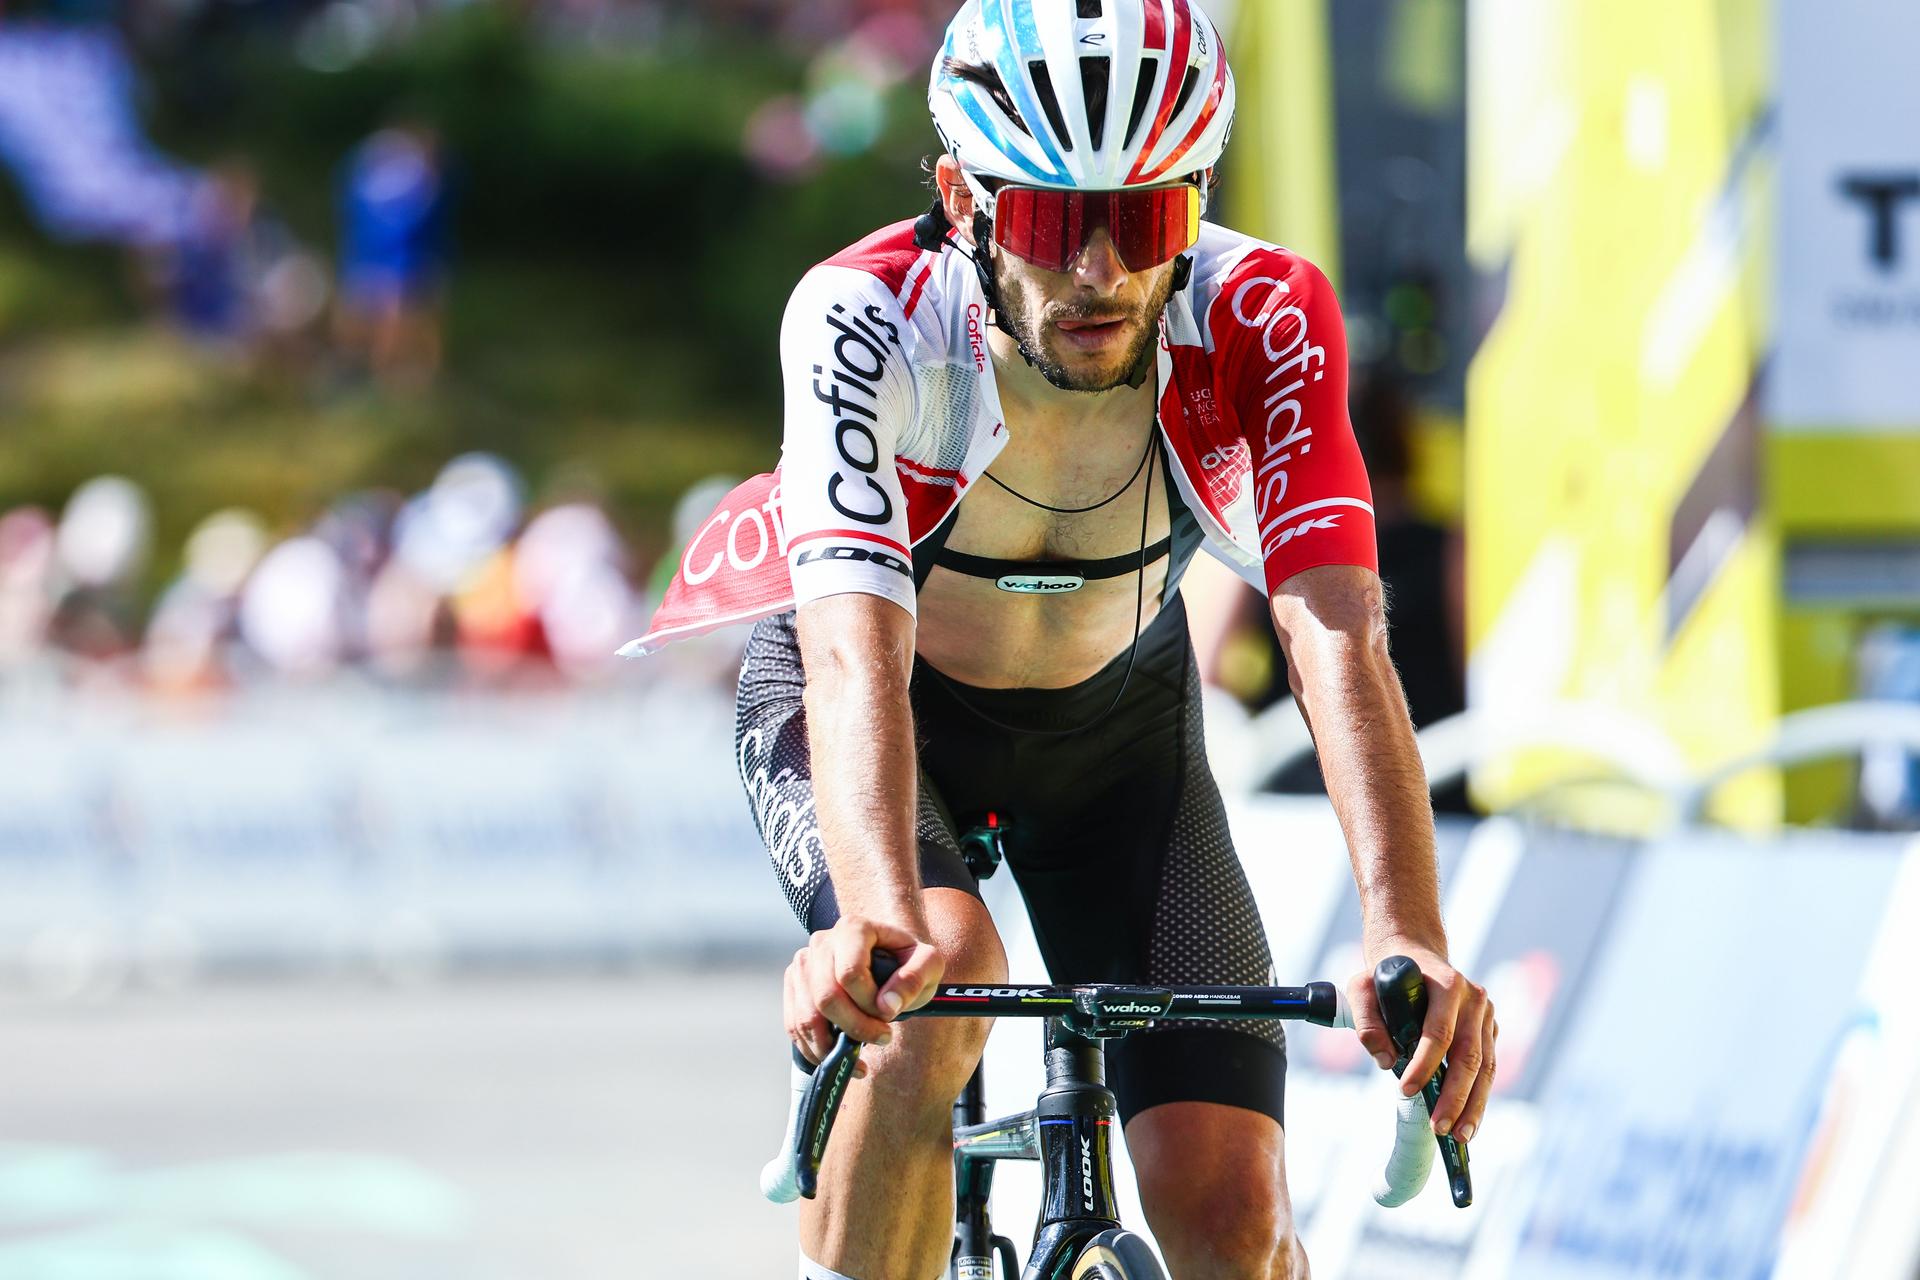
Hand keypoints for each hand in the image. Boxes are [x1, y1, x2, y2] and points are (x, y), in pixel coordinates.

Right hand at [783, 914, 945, 1069]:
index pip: (850, 973)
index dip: (869, 1004)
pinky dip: (814, 1050)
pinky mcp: (795, 987)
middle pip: (826, 997)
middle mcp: (822, 942)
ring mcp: (803, 965)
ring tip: (859, 1059)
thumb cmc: (909, 963)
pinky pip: (795, 1025)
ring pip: (807, 1016)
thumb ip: (914, 979)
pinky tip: (838, 1059)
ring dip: (833, 1046)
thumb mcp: (928, 964)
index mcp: (854, 928)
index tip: (890, 1016)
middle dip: (854, 1028)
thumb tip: (887, 1006)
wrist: (889, 965)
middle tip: (882, 1038)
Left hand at [1346, 944, 1496, 1143]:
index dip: (1425, 1064)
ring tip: (1460, 1136)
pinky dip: (1478, 1097)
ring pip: (1486, 1067)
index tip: (1407, 1090)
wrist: (1415, 955)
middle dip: (1455, 1096)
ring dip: (1473, 1105)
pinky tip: (1468, 1121)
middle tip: (1440, 1128)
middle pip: (1470, 1055)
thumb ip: (1367, 1021)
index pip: (1440, 1031)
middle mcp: (1474, 999)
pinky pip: (1488, 1068)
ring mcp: (1486, 1015)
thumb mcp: (1363, 987)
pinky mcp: (1489, 1030)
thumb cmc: (1386, 976)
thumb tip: (1387, 1061)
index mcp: (1446, 984)